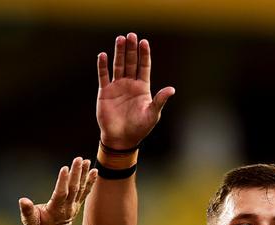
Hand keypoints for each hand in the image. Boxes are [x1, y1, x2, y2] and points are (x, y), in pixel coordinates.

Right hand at [19, 157, 96, 224]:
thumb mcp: (30, 222)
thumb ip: (27, 211)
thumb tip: (23, 200)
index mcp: (56, 210)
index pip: (60, 194)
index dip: (62, 181)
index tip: (65, 168)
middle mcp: (68, 208)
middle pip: (73, 188)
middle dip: (76, 173)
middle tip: (78, 159)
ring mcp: (74, 206)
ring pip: (81, 188)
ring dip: (84, 174)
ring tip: (87, 161)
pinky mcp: (77, 204)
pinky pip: (85, 192)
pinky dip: (90, 182)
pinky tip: (94, 171)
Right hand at [96, 33, 174, 149]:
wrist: (121, 139)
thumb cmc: (139, 128)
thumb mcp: (152, 114)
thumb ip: (160, 100)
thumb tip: (171, 89)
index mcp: (143, 88)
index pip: (144, 66)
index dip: (144, 54)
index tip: (144, 42)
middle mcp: (130, 84)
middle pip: (131, 62)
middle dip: (131, 49)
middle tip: (131, 35)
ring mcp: (117, 87)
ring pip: (118, 65)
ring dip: (119, 53)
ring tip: (120, 39)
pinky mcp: (105, 92)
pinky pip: (103, 76)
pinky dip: (102, 66)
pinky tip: (102, 55)